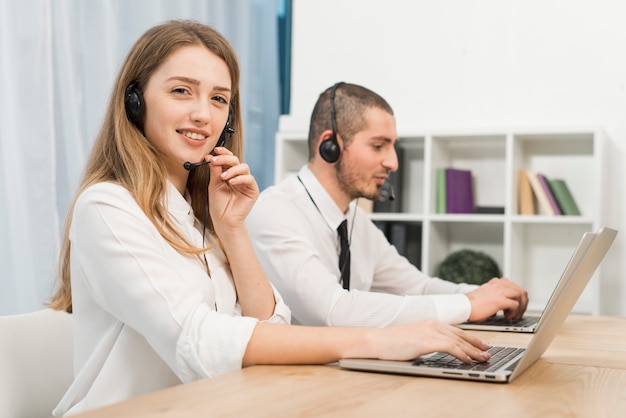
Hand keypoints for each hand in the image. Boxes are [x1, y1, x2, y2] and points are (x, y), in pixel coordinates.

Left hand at [207, 147, 258, 229]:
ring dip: (232, 169)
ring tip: (223, 177)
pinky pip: (249, 179)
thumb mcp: (214, 185)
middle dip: (225, 159)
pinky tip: (231, 182)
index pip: (228, 159)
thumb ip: (214, 171)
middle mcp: (238, 176)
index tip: (215, 151)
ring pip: (243, 167)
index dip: (223, 153)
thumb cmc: (219, 204)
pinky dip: (240, 178)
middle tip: (215, 161)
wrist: (224, 220)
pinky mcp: (252, 190)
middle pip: (236, 160)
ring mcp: (246, 182)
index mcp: (229, 174)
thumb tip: (211, 157)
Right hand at [376, 319, 491, 362]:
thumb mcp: (414, 338)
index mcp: (430, 322)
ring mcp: (430, 331)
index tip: (480, 344)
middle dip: (476, 343)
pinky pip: (450, 347)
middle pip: (461, 335)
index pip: (455, 331)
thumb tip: (439, 348)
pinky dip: (461, 354)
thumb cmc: (392, 341)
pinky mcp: (427, 341)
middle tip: (488, 350)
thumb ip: (428, 340)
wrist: (378, 339)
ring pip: (459, 342)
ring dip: (473, 351)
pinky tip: (468, 360)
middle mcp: (433, 324)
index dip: (470, 338)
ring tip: (483, 358)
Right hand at [466, 277, 528, 320]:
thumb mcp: (485, 295)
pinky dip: (515, 312)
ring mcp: (500, 291)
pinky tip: (508, 317)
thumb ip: (495, 296)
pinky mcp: (500, 300)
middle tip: (519, 312)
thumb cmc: (471, 304)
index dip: (518, 298)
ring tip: (514, 316)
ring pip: (521, 296)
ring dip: (521, 307)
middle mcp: (499, 284)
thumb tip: (504, 306)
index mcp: (495, 282)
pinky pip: (515, 305)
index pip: (514, 286)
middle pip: (520, 290)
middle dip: (523, 303)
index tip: (517, 306)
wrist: (463, 305)